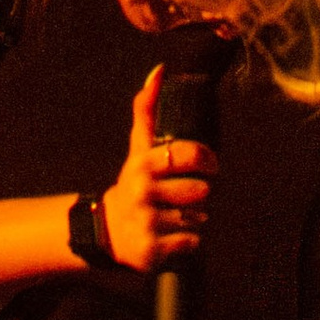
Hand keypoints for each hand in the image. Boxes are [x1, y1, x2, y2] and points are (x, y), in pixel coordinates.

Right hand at [102, 65, 213, 271]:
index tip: (212, 164)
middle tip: (189, 195)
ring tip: (179, 213)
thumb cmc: (134, 182)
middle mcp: (142, 192)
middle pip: (198, 190)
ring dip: (195, 216)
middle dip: (199, 193)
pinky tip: (173, 234)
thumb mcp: (139, 148)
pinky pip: (191, 242)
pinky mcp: (151, 250)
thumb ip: (148, 109)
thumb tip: (160, 69)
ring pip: (197, 217)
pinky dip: (189, 239)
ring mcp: (146, 222)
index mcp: (143, 164)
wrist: (107, 229)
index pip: (187, 154)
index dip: (206, 158)